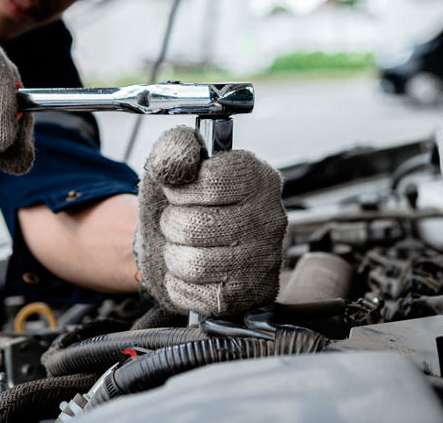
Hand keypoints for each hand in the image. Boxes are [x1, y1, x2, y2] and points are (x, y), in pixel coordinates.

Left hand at [134, 126, 285, 315]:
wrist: (185, 242)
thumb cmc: (186, 201)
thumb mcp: (176, 162)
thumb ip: (175, 148)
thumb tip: (181, 163)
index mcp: (258, 177)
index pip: (210, 182)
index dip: (181, 189)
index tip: (181, 192)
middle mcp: (269, 218)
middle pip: (195, 226)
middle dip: (172, 224)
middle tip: (181, 221)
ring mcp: (263, 259)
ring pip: (194, 264)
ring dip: (174, 255)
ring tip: (184, 246)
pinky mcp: (251, 294)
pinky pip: (195, 293)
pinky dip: (179, 283)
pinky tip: (191, 271)